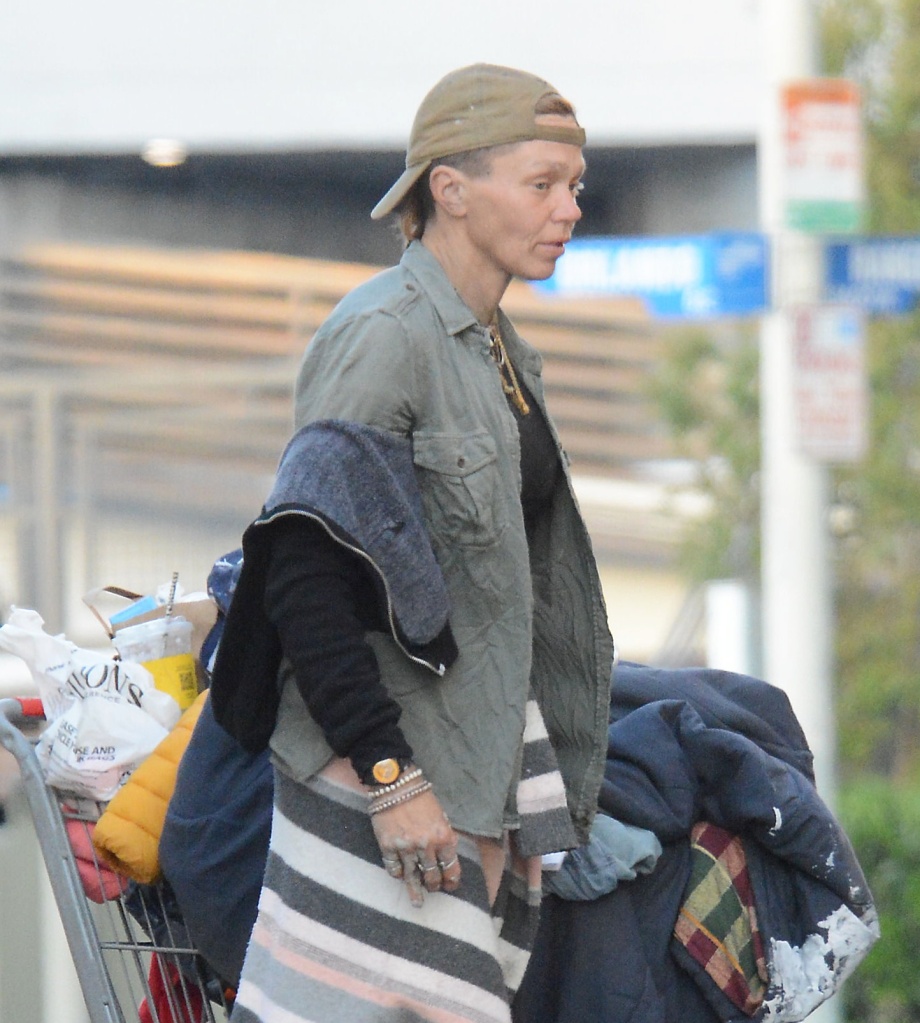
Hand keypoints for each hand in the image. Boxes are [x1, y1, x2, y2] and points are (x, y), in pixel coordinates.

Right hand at [371, 788, 461, 906]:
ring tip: (417, 903)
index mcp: (443, 836)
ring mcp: (406, 848)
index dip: (452, 880)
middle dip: (434, 885)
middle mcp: (426, 846)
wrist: (395, 784)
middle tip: (433, 890)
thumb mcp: (440, 815)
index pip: (451, 867)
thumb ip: (443, 836)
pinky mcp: (388, 846)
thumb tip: (446, 856)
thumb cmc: (421, 797)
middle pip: (432, 875)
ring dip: (415, 890)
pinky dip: (397, 874)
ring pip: (412, 877)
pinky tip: (400, 877)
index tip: (450, 886)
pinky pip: (394, 869)